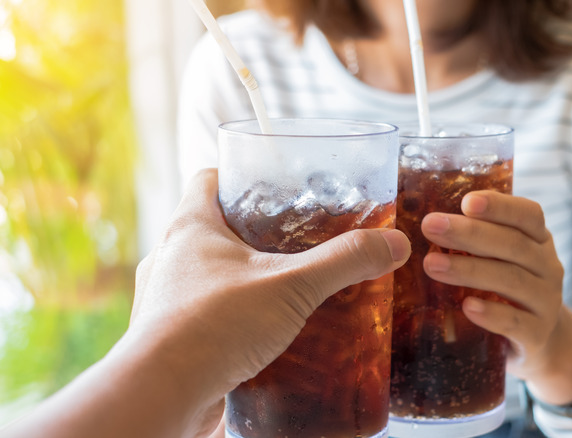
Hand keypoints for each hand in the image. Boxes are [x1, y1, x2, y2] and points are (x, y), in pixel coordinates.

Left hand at [127, 168, 410, 435]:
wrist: (162, 394)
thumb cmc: (212, 327)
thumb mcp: (291, 286)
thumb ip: (343, 262)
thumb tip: (392, 244)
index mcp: (191, 228)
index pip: (209, 179)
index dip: (240, 174)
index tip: (273, 184)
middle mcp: (171, 259)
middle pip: (212, 228)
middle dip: (253, 234)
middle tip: (296, 241)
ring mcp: (168, 300)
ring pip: (208, 275)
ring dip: (243, 279)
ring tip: (285, 290)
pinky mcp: (173, 339)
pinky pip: (206, 317)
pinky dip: (234, 320)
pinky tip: (265, 335)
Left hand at [420, 191, 571, 404]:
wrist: (540, 343)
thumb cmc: (508, 290)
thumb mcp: (500, 259)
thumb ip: (474, 240)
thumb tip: (416, 225)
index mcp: (538, 240)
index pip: (527, 214)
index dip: (499, 206)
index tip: (466, 202)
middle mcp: (547, 266)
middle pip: (513, 245)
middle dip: (470, 234)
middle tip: (430, 226)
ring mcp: (546, 301)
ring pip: (512, 280)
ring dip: (470, 270)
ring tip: (431, 265)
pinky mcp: (538, 335)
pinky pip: (516, 323)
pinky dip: (491, 314)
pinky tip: (466, 307)